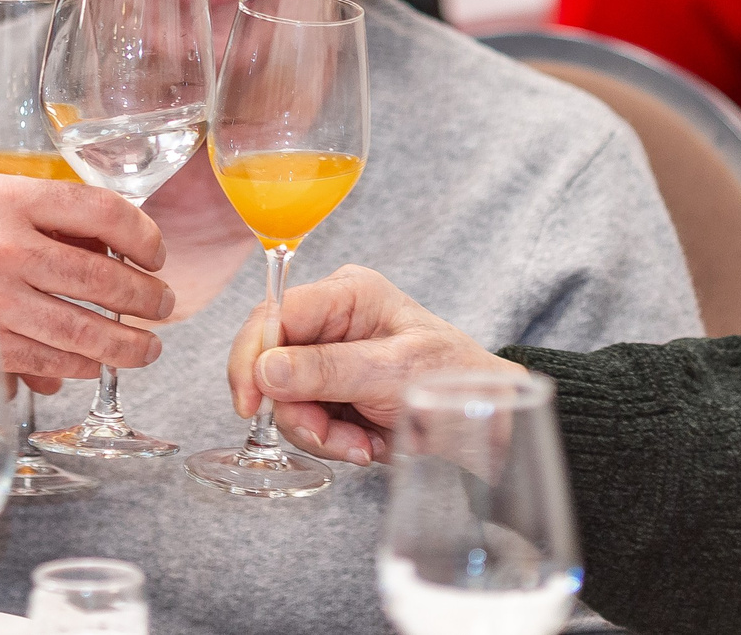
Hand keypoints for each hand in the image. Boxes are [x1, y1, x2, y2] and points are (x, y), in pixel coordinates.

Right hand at [0, 176, 173, 382]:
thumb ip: (39, 210)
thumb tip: (106, 241)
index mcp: (10, 200)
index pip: (102, 211)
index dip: (143, 234)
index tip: (156, 252)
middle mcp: (6, 250)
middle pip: (103, 278)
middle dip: (146, 299)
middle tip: (163, 306)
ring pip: (83, 332)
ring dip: (125, 345)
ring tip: (145, 347)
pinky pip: (46, 362)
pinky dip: (78, 366)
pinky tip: (92, 364)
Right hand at [226, 264, 509, 463]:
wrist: (490, 426)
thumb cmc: (456, 381)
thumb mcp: (392, 372)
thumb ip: (327, 370)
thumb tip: (265, 370)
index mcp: (348, 294)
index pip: (275, 314)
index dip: (253, 356)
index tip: (250, 402)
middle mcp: (332, 321)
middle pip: (272, 362)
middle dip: (296, 407)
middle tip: (327, 435)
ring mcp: (330, 359)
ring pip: (285, 399)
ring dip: (319, 432)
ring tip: (361, 445)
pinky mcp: (333, 393)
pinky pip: (306, 420)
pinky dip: (331, 441)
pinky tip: (366, 446)